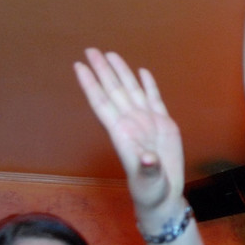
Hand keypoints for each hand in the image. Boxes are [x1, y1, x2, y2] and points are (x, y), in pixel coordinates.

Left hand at [75, 49, 182, 212]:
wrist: (164, 195)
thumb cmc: (150, 191)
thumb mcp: (148, 182)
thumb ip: (147, 169)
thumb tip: (147, 159)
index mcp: (122, 134)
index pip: (102, 103)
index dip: (91, 84)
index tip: (79, 66)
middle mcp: (131, 123)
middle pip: (114, 91)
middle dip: (103, 70)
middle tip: (91, 50)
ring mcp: (147, 122)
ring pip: (131, 90)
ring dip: (121, 72)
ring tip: (111, 54)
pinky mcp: (163, 124)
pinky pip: (154, 99)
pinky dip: (148, 84)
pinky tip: (142, 71)